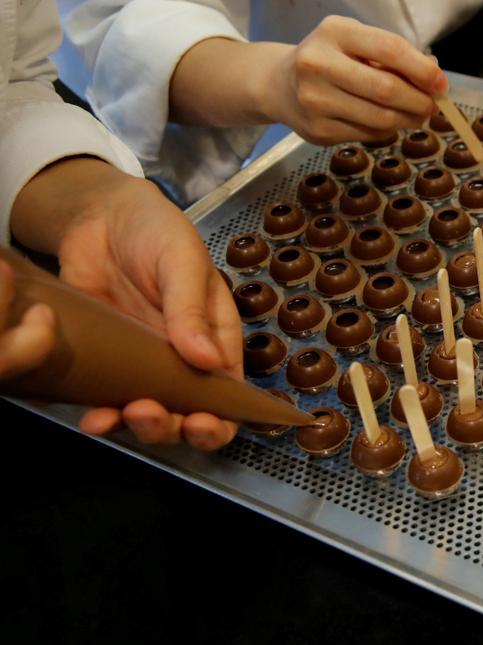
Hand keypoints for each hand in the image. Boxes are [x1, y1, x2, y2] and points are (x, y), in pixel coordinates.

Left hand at [10, 158, 241, 449]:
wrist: (98, 217)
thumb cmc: (156, 231)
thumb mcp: (182, 260)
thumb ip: (192, 308)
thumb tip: (206, 360)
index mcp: (216, 339)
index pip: (228, 396)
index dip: (221, 421)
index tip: (201, 423)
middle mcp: (184, 360)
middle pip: (188, 415)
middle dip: (173, 428)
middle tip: (150, 412)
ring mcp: (143, 364)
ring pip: (150, 415)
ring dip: (139, 427)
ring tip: (120, 414)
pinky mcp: (107, 362)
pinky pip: (107, 399)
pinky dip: (101, 416)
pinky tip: (92, 417)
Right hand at [260, 16, 447, 144]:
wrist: (279, 84)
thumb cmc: (330, 59)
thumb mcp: (354, 42)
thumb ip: (391, 56)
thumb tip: (434, 80)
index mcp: (334, 32)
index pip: (390, 49)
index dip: (422, 70)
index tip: (440, 83)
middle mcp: (318, 64)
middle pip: (387, 89)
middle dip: (419, 101)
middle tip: (432, 106)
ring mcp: (315, 100)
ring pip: (381, 119)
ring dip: (407, 120)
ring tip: (415, 115)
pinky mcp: (318, 130)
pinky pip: (368, 135)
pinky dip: (386, 131)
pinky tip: (386, 121)